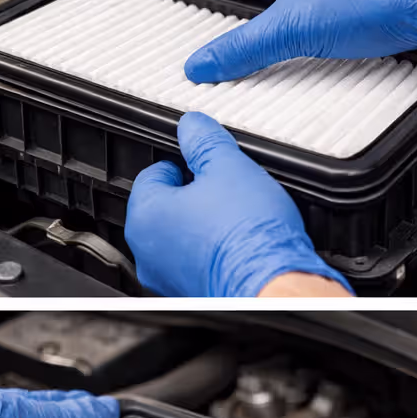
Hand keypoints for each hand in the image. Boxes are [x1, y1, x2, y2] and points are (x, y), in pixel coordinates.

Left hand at [125, 111, 351, 296]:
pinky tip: (236, 244)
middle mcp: (146, 250)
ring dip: (201, 223)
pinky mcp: (190, 292)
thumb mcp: (229, 167)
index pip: (153, 174)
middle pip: (165, 207)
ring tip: (234, 217)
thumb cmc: (248, 235)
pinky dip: (211, 250)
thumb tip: (191, 125)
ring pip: (179, 237)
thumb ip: (204, 141)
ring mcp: (166, 276)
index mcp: (145, 215)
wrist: (272, 285)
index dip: (183, 165)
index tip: (204, 165)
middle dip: (192, 195)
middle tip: (224, 190)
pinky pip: (194, 262)